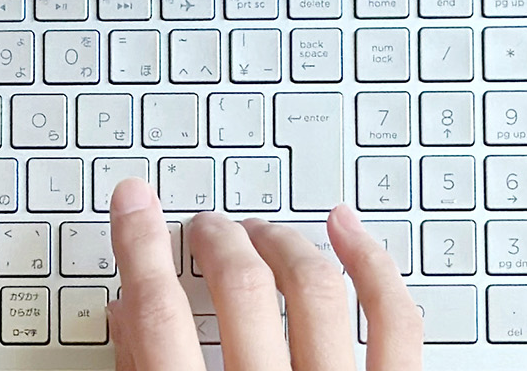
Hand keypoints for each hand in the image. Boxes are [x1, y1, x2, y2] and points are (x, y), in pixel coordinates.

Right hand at [105, 178, 422, 369]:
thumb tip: (129, 313)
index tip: (133, 204)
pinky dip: (372, 265)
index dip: (140, 249)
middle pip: (243, 292)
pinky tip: (347, 229)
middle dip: (217, 242)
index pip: (162, 320)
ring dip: (283, 245)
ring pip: (318, 292)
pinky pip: (397, 321)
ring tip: (261, 230)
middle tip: (205, 225)